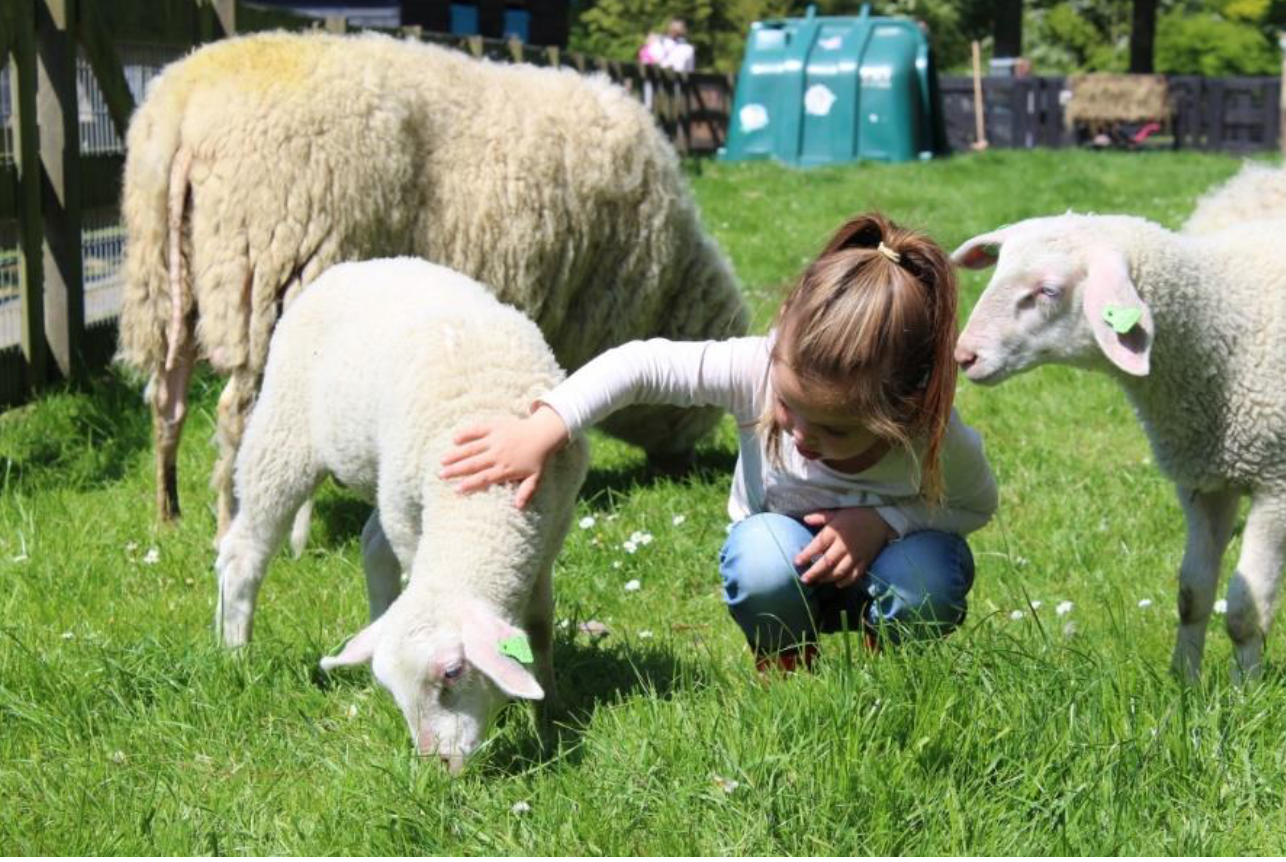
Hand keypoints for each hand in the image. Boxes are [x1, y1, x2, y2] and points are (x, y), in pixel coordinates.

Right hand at [438, 404, 568, 508]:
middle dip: (456, 470)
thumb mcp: (535, 478)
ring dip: (456, 454)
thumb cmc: (538, 458)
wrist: (544, 433)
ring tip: (442, 460)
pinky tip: (455, 439)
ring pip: (472, 448)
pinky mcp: (495, 426)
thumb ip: (526, 492)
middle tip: (440, 475)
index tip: (456, 489)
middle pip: (473, 464)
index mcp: (505, 469)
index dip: (469, 484)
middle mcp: (498, 455)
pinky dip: (466, 433)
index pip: (484, 478)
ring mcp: (495, 440)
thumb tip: (518, 508)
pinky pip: (478, 429)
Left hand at [794, 508, 895, 587]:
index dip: (805, 555)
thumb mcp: (837, 512)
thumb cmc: (856, 514)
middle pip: (826, 563)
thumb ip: (821, 517)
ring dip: (827, 578)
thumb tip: (805, 519)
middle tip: (804, 579)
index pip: (817, 546)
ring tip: (818, 582)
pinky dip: (847, 581)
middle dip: (814, 572)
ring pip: (840, 571)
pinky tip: (838, 584)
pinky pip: (856, 574)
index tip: (796, 562)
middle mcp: (844, 545)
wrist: (881, 517)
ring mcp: (855, 555)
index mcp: (835, 532)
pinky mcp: (866, 560)